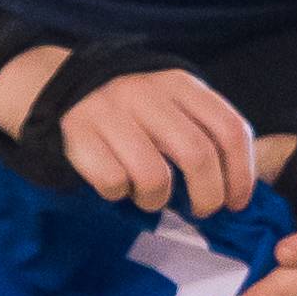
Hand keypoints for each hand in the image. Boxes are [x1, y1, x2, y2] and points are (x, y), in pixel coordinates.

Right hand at [0, 48, 253, 212]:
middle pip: (198, 156)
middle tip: (203, 211)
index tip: (238, 201)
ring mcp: (110, 112)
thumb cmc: (129, 109)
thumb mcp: (169, 102)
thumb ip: (201, 130)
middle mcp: (147, 93)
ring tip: (151, 197)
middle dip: (209, 196)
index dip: (241, 173)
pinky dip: (119, 194)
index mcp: (179, 83)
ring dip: (158, 200)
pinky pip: (114, 183)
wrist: (55, 86)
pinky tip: (117, 185)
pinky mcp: (78, 134)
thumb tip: (236, 186)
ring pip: (155, 177)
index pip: (229, 129)